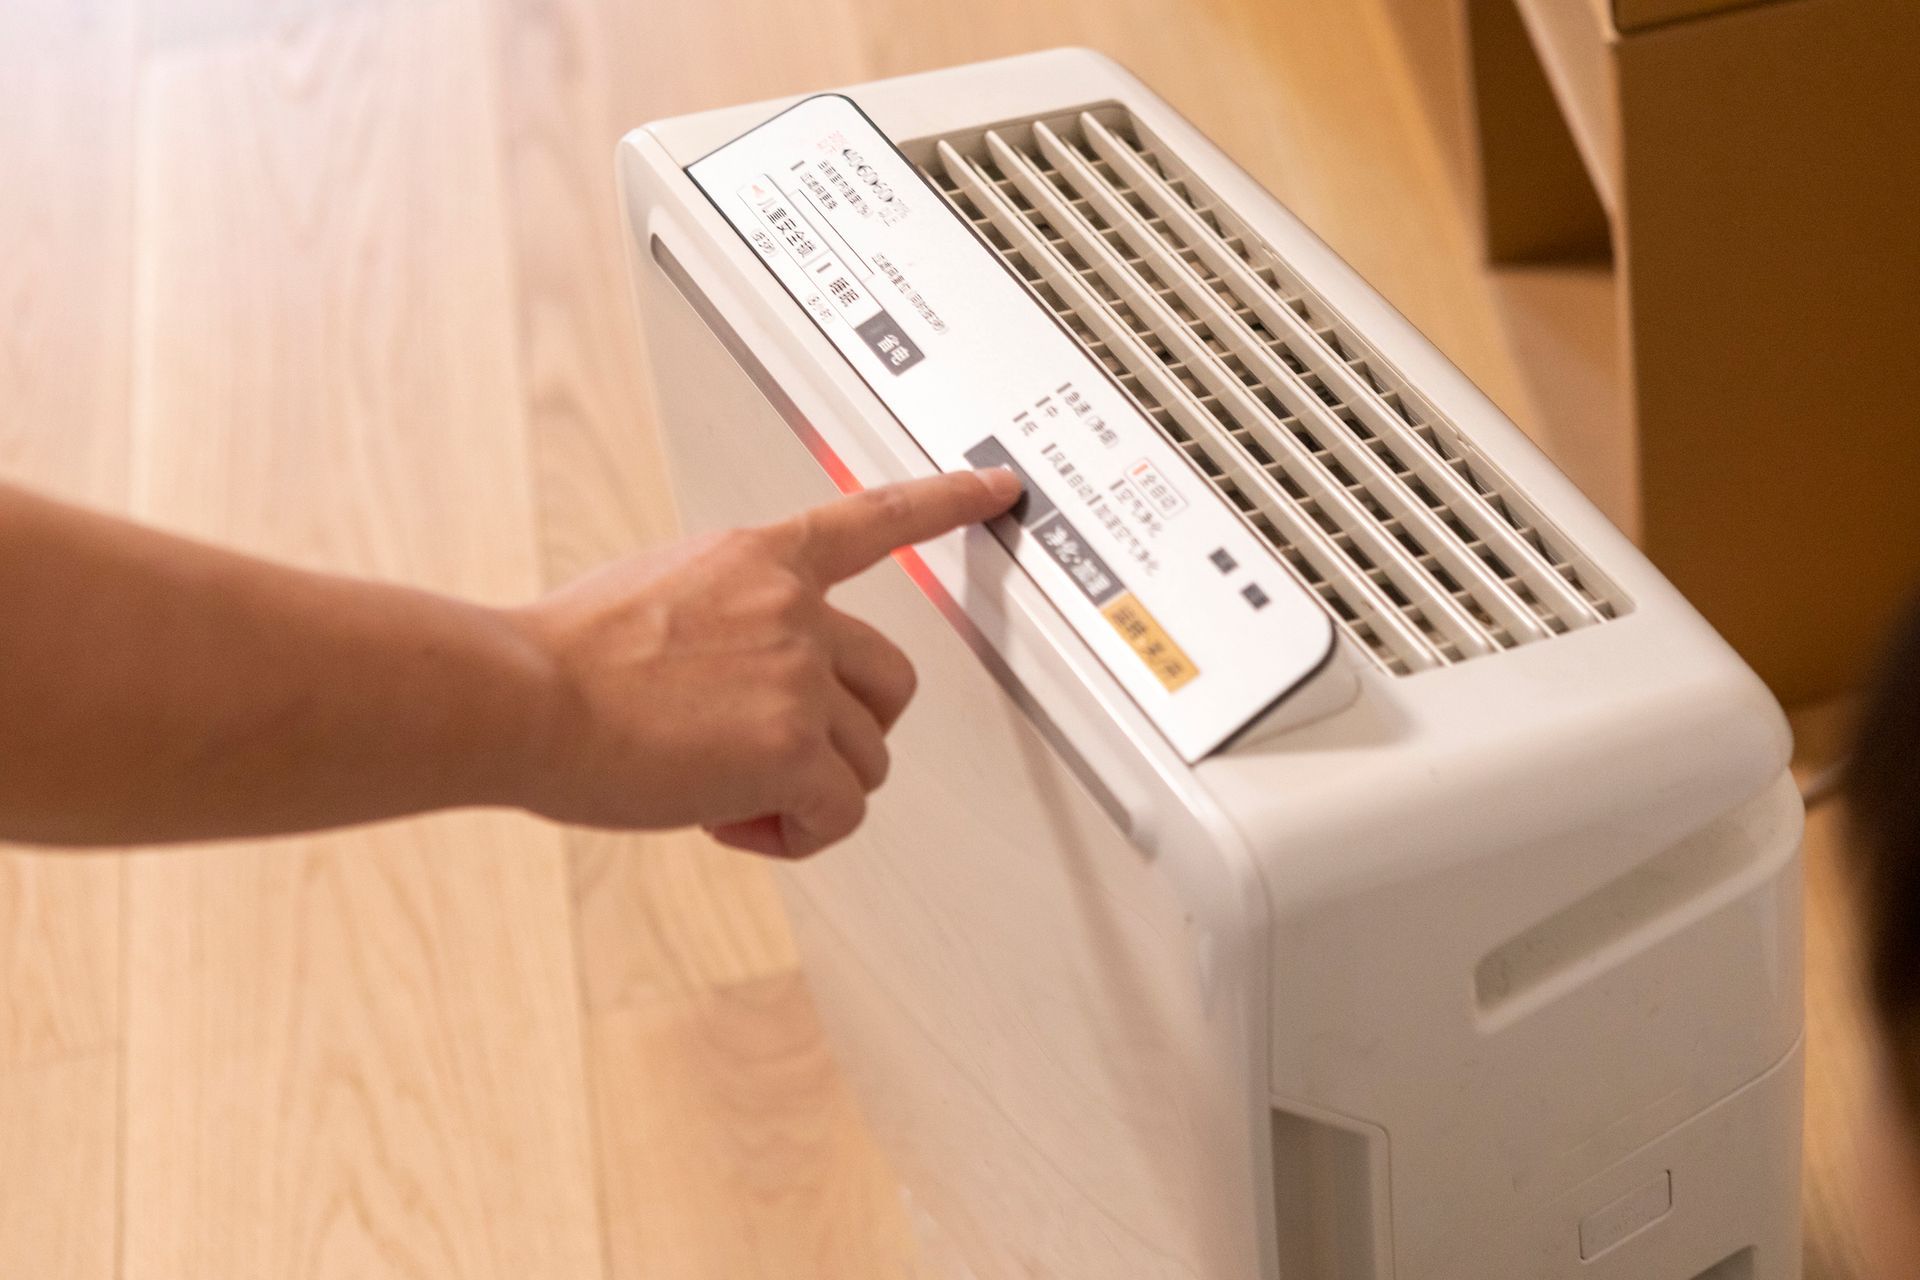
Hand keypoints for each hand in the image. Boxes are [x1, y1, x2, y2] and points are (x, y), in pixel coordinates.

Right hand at [508, 468, 1019, 857]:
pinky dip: (800, 833)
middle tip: (774, 762)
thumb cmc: (560, 662)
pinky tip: (738, 824)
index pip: (873, 517)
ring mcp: (798, 673)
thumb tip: (741, 684)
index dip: (946, 501)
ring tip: (731, 798)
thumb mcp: (656, 596)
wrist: (522, 695)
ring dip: (812, 791)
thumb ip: (726, 620)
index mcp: (757, 559)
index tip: (995, 488)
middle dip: (846, 733)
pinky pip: (840, 811)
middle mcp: (792, 606)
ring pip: (867, 758)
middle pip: (888, 682)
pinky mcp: (792, 743)